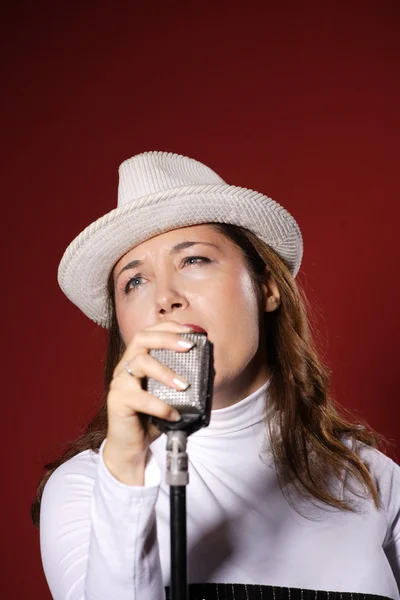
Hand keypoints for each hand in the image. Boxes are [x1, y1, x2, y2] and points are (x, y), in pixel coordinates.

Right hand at [103, 321, 193, 484]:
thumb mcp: (168, 396)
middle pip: (141, 339)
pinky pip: (140, 398)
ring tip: (184, 385)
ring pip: (140, 363)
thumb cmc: (150, 418)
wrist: (131, 446)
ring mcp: (119, 383)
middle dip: (167, 338)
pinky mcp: (117, 401)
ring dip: (165, 372)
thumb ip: (180, 380)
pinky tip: (174, 415)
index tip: (190, 330)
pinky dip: (161, 406)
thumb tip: (209, 370)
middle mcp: (125, 367)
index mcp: (136, 360)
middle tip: (188, 347)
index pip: (149, 333)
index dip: (169, 327)